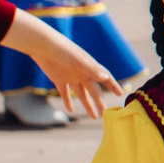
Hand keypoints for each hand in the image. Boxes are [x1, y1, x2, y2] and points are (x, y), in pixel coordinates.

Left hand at [3, 15, 118, 117]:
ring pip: (82, 94)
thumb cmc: (63, 50)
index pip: (105, 78)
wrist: (43, 46)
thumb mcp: (79, 60)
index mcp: (90, 68)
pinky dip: (67, 101)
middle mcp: (83, 73)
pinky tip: (69, 109)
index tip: (120, 94)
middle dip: (100, 102)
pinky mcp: (59, 79)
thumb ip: (92, 69)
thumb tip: (106, 77)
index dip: (113, 86)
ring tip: (93, 116)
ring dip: (87, 105)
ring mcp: (71, 77)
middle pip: (94, 91)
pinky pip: (65, 93)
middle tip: (105, 115)